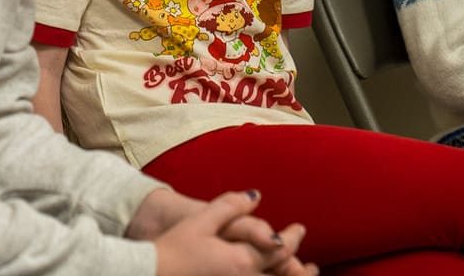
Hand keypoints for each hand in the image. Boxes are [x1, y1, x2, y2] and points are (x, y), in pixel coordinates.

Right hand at [142, 190, 315, 275]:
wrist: (150, 273)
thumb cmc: (173, 248)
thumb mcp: (200, 221)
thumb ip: (229, 207)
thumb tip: (256, 196)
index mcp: (242, 259)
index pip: (279, 249)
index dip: (293, 238)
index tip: (300, 229)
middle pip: (283, 275)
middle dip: (301, 270)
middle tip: (313, 266)